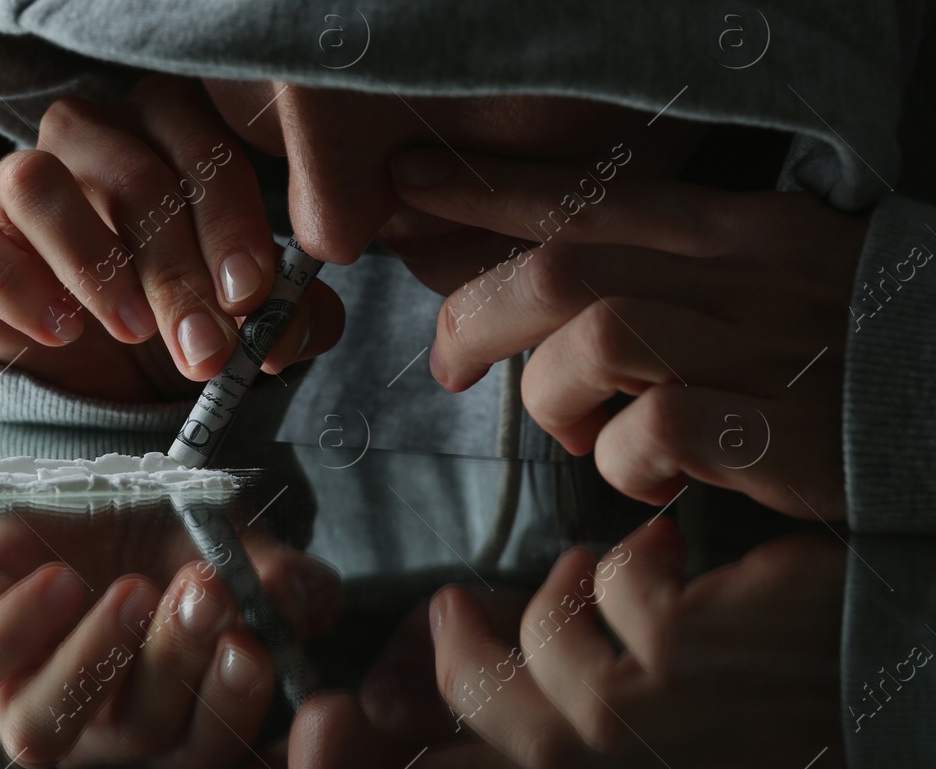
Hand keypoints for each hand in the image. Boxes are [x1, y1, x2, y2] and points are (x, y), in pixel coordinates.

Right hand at [0, 73, 344, 402]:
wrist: (104, 379)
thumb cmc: (184, 318)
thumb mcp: (247, 321)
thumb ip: (285, 314)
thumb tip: (285, 329)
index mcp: (169, 132)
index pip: (199, 141)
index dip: (228, 218)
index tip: (250, 295)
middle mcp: (89, 139)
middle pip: (128, 171)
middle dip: (174, 268)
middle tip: (203, 345)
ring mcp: (17, 183)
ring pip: (36, 180)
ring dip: (92, 262)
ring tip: (130, 331)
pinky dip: (15, 285)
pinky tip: (61, 331)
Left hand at [0, 505, 343, 767]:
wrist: (89, 489)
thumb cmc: (172, 538)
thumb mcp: (238, 549)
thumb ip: (279, 580)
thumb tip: (303, 599)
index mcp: (172, 722)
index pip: (206, 746)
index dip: (231, 704)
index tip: (254, 646)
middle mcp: (98, 727)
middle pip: (138, 728)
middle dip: (178, 657)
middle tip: (206, 589)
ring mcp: (24, 691)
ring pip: (42, 725)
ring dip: (94, 659)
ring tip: (135, 591)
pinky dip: (11, 631)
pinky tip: (60, 581)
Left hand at [391, 146, 868, 519]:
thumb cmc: (849, 345)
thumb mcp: (764, 272)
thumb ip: (661, 266)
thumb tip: (541, 291)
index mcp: (735, 228)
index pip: (588, 190)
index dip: (485, 184)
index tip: (403, 177)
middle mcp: (742, 275)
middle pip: (563, 268)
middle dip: (477, 311)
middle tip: (447, 364)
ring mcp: (764, 350)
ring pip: (595, 341)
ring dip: (553, 397)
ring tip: (574, 431)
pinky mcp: (782, 434)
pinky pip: (653, 431)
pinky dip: (624, 462)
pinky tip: (648, 479)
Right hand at [417, 519, 844, 766]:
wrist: (915, 679)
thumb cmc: (816, 717)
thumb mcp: (701, 738)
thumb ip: (616, 717)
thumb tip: (523, 684)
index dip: (443, 761)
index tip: (411, 743)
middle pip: (511, 730)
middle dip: (465, 668)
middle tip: (451, 610)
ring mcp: (657, 724)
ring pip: (551, 655)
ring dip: (559, 600)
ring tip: (582, 567)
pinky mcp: (685, 655)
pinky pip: (619, 591)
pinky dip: (635, 562)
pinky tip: (666, 550)